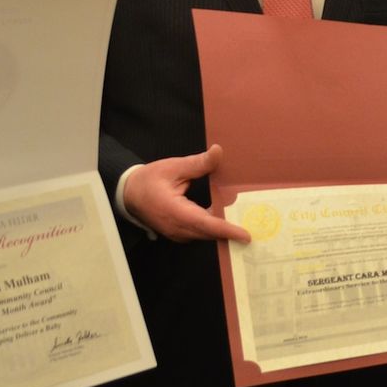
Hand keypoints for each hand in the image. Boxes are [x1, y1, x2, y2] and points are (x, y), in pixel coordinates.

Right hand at [121, 145, 249, 242]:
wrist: (128, 194)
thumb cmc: (149, 180)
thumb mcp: (173, 167)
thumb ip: (198, 163)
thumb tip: (218, 152)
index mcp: (175, 212)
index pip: (205, 224)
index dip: (226, 229)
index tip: (246, 235)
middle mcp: (178, 228)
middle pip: (210, 233)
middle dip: (232, 231)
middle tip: (257, 224)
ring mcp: (178, 234)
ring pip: (207, 235)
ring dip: (225, 230)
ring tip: (249, 222)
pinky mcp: (180, 233)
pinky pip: (201, 233)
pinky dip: (216, 228)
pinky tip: (231, 219)